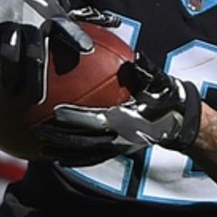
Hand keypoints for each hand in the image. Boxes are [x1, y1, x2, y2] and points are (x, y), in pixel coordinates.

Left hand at [37, 54, 200, 165]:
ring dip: (63, 152)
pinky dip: (75, 159)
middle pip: (85, 141)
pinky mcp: (117, 151)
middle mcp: (119, 137)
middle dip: (61, 138)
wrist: (177, 120)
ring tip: (40, 149)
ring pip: (86, 153)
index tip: (56, 111)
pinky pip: (93, 158)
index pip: (96, 119)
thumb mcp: (159, 82)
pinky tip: (58, 157)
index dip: (76, 117)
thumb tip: (136, 57)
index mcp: (126, 119)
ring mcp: (117, 147)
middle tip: (40, 132)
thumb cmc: (164, 97)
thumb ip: (146, 71)